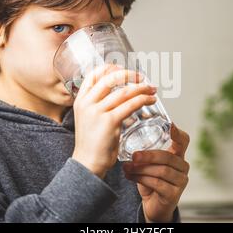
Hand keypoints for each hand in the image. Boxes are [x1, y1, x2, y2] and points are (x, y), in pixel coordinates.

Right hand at [72, 64, 157, 178]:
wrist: (87, 164)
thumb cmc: (92, 144)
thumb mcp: (88, 119)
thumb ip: (99, 106)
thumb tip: (119, 95)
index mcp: (80, 100)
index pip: (94, 75)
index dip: (110, 68)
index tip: (123, 68)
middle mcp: (87, 103)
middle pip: (110, 78)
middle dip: (129, 75)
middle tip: (142, 77)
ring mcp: (97, 112)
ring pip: (123, 92)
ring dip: (141, 88)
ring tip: (151, 90)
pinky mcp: (109, 122)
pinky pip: (130, 105)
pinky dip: (143, 100)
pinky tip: (150, 101)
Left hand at [123, 124, 189, 221]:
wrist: (153, 206)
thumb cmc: (151, 180)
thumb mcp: (149, 164)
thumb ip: (144, 152)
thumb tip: (124, 136)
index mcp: (178, 155)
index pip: (183, 141)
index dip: (178, 133)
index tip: (170, 125)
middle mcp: (182, 166)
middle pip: (168, 157)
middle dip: (149, 156)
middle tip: (134, 156)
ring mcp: (181, 181)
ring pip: (161, 171)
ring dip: (141, 169)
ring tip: (127, 167)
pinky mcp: (174, 194)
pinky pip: (157, 183)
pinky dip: (141, 179)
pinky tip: (130, 176)